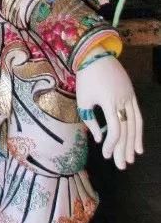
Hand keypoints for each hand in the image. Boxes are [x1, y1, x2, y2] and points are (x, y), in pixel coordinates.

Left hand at [76, 54, 142, 169]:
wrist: (95, 55)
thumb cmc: (86, 78)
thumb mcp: (83, 100)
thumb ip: (91, 121)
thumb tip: (99, 138)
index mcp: (109, 102)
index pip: (115, 129)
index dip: (111, 144)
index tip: (105, 155)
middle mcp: (123, 101)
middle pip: (126, 130)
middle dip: (123, 149)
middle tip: (121, 166)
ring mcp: (130, 98)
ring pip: (135, 125)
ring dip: (133, 143)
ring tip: (130, 159)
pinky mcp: (132, 95)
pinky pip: (138, 116)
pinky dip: (139, 131)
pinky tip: (138, 146)